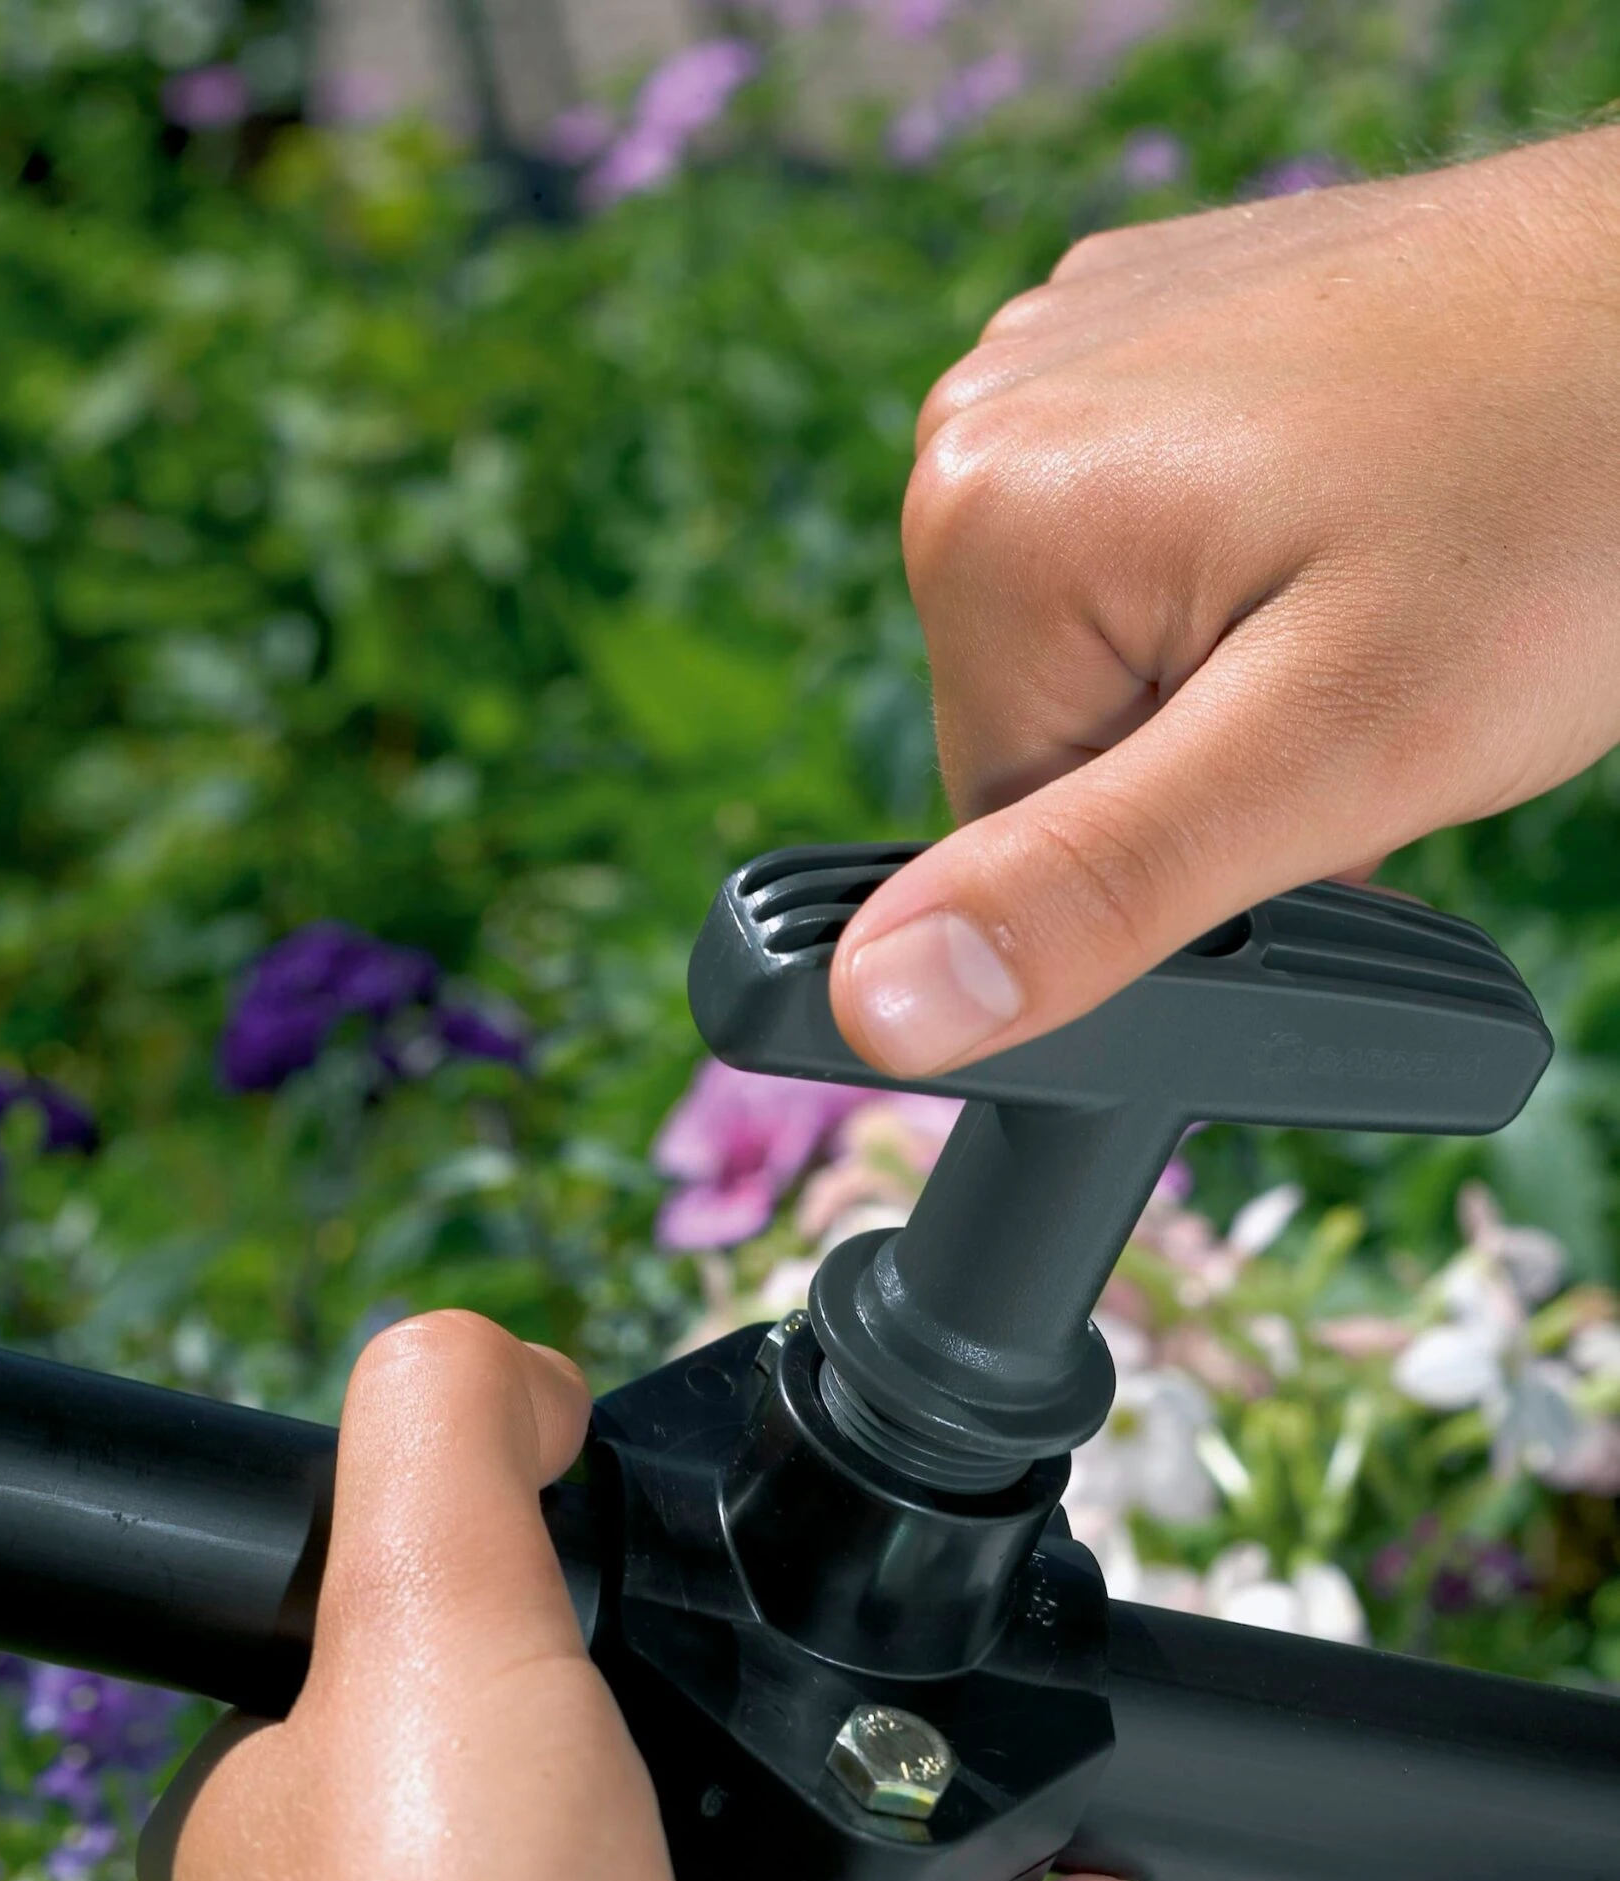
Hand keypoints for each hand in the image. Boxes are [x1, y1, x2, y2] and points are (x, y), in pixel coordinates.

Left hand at [142, 1314, 1153, 1880]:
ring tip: (1008, 1764)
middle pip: (591, 1781)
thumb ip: (446, 1432)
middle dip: (733, 1717)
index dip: (527, 1583)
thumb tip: (514, 1368)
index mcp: (308, 1814)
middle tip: (850, 1645)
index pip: (413, 1651)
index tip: (653, 1537)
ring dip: (880, 1843)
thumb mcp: (419, 1606)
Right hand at [830, 128, 1619, 1079]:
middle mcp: (984, 415)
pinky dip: (1264, 560)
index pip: (1005, 830)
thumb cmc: (1562, 511)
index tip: (1324, 757)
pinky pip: (1157, 530)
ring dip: (1245, 661)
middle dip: (1215, 750)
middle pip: (1055, 727)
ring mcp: (1070, 352)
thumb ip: (1089, 892)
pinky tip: (1367, 508)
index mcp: (985, 525)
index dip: (1181, 846)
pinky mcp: (1151, 326)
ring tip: (1388, 580)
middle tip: (1376, 674)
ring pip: (1113, 638)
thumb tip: (873, 1010)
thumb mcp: (1327, 756)